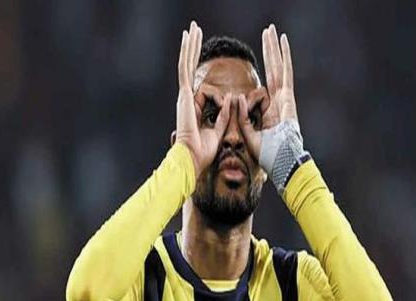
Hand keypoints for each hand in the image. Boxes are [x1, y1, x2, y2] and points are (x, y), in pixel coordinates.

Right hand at [175, 21, 230, 177]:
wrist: (192, 158)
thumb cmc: (203, 151)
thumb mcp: (218, 130)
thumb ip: (224, 116)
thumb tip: (231, 101)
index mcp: (193, 109)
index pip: (199, 86)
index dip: (204, 77)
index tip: (212, 77)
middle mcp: (186, 99)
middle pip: (189, 69)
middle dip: (192, 50)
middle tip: (193, 32)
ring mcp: (184, 96)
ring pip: (186, 64)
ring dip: (189, 45)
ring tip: (192, 28)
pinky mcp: (185, 95)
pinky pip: (186, 69)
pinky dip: (187, 52)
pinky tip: (188, 37)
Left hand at [238, 24, 297, 159]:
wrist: (282, 162)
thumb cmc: (269, 155)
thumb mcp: (250, 135)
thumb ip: (244, 118)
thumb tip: (237, 98)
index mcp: (272, 111)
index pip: (265, 86)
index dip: (262, 72)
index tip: (260, 60)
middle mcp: (279, 102)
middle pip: (273, 72)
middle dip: (269, 53)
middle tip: (267, 33)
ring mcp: (285, 99)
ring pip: (278, 68)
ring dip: (274, 49)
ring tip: (271, 31)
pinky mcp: (288, 98)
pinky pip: (285, 73)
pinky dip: (284, 56)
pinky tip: (282, 40)